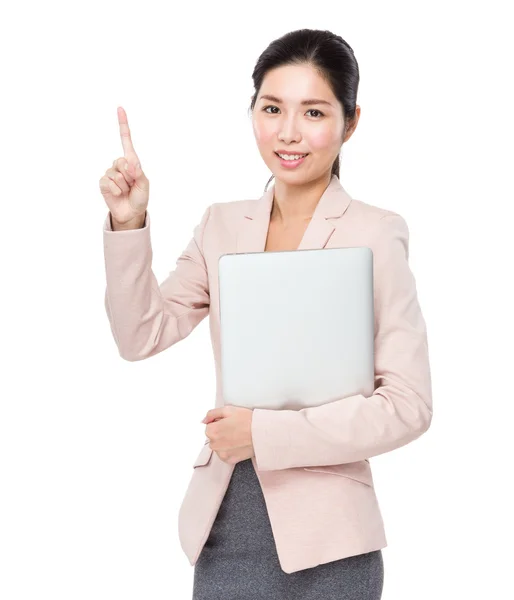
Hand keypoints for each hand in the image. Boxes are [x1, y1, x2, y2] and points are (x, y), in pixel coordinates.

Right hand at [98, 106, 149, 225]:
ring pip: (116, 174)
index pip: (126, 140)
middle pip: (122, 161)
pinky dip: (116, 190)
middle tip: (132, 185)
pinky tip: (119, 194)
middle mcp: (119, 165)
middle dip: (130, 176)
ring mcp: (110, 173)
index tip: (120, 109)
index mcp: (131, 162)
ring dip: (124, 185)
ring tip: (126, 191)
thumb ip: (138, 172)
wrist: (131, 213)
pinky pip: (108, 182)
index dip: (123, 125)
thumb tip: (131, 163)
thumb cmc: (140, 197)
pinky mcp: (103, 183)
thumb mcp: (144, 184)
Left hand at [202, 406, 254, 464]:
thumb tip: (204, 420)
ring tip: (238, 436)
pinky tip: (238, 444)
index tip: (229, 422)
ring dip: (224, 442)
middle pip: (213, 437)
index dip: (219, 423)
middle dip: (220, 433)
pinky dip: (230, 450)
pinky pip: (225, 455)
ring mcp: (221, 453)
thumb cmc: (247, 420)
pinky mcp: (229, 460)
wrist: (262, 433)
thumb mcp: (228, 410)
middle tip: (235, 428)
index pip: (209, 426)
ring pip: (218, 446)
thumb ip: (212, 413)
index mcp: (212, 431)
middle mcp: (214, 444)